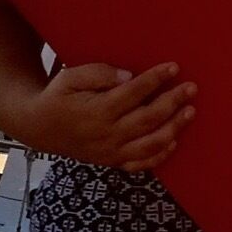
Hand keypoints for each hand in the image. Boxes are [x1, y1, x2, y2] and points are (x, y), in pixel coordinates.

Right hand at [22, 62, 195, 170]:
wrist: (39, 128)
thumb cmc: (58, 97)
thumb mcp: (70, 77)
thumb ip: (99, 74)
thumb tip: (129, 76)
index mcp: (96, 111)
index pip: (133, 93)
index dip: (155, 80)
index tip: (174, 67)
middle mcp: (106, 134)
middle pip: (147, 119)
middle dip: (172, 102)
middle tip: (191, 88)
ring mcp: (110, 152)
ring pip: (149, 144)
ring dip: (174, 128)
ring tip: (190, 112)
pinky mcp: (112, 162)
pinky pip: (140, 164)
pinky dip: (159, 156)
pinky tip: (174, 141)